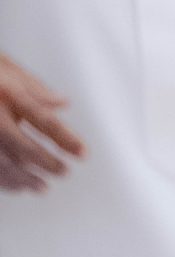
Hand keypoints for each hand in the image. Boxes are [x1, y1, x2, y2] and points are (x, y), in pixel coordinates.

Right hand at [0, 53, 84, 191]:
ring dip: (25, 179)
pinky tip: (17, 187)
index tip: (83, 154)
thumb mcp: (8, 69)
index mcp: (8, 93)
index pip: (43, 119)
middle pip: (23, 146)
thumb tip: (64, 103)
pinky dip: (4, 181)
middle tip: (64, 172)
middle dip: (46, 163)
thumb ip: (34, 89)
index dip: (66, 138)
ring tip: (43, 188)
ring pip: (4, 162)